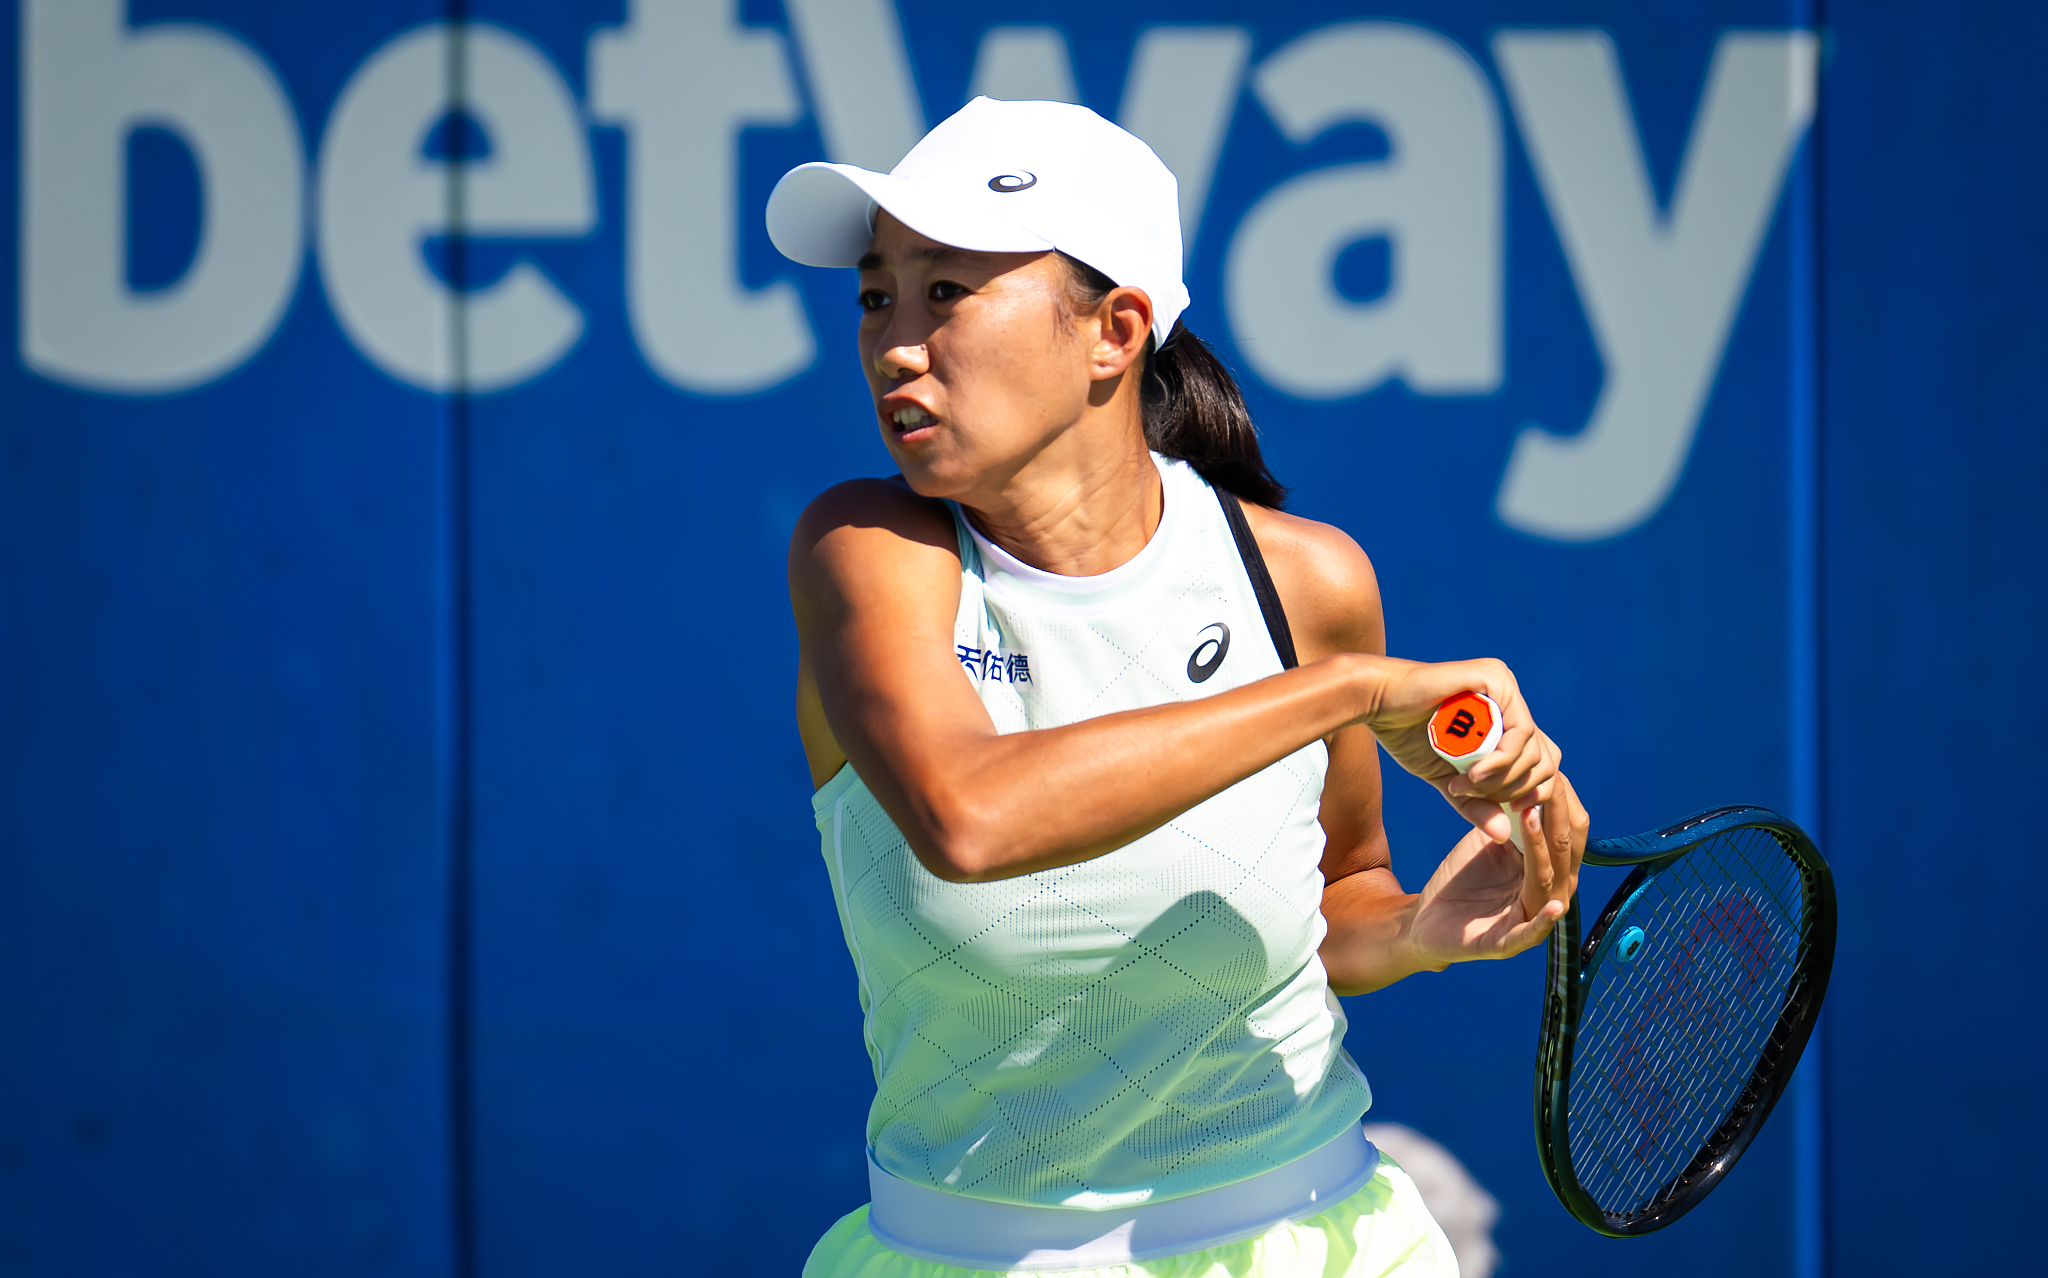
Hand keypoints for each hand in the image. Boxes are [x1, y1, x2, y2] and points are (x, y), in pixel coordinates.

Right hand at [1354, 656, 1562, 844]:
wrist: (1377, 703)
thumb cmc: (1407, 736)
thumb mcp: (1449, 780)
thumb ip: (1476, 804)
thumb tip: (1505, 835)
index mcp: (1506, 720)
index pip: (1542, 763)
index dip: (1531, 792)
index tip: (1506, 810)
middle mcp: (1512, 701)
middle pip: (1545, 758)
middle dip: (1515, 788)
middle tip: (1476, 796)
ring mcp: (1507, 687)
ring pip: (1533, 749)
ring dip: (1503, 778)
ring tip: (1466, 785)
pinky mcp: (1497, 679)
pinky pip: (1520, 730)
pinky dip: (1501, 760)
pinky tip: (1475, 773)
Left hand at [1403, 770, 1589, 964]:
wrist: (1425, 920)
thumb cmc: (1461, 880)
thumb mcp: (1488, 842)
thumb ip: (1509, 819)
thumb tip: (1528, 780)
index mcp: (1545, 871)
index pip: (1566, 836)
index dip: (1561, 805)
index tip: (1550, 774)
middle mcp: (1547, 896)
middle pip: (1564, 856)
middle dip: (1555, 819)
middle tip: (1546, 786)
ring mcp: (1529, 921)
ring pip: (1548, 885)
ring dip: (1543, 851)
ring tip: (1531, 817)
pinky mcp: (1507, 944)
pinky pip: (1531, 933)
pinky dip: (1544, 921)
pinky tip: (1555, 906)